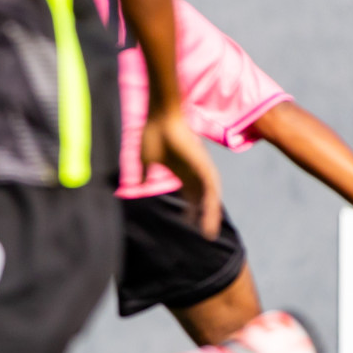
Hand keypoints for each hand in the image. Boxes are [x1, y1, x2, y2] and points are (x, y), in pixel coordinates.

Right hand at [140, 110, 222, 238]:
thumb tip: (140, 185)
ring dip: (210, 215)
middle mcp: (194, 172)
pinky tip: (211, 217)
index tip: (187, 223)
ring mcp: (201, 169)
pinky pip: (211, 189)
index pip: (189, 195)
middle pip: (202, 199)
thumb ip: (145, 174)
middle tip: (205, 234)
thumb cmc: (153, 135)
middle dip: (203, 217)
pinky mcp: (204, 166)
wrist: (160, 118)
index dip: (190, 210)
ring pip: (209, 197)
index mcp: (181, 172)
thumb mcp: (146, 160)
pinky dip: (212, 204)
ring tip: (209, 233)